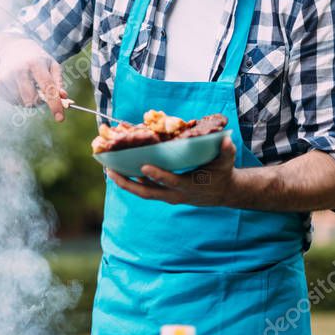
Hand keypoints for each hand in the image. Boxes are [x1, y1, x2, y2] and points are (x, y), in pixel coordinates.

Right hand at [0, 34, 67, 120]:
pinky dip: (19, 98)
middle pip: (32, 99)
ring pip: (22, 103)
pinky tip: (18, 85)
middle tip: (41, 94)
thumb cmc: (36, 59)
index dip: (54, 104)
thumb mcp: (51, 65)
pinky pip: (12, 102)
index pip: (47, 87)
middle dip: (40, 102)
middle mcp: (19, 69)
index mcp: (35, 63)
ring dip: (29, 100)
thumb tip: (63, 98)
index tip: (60, 118)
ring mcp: (6, 76)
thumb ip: (58, 82)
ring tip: (28, 85)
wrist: (11, 48)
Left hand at [105, 136, 238, 205]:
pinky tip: (119, 170)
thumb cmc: (223, 174)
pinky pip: (144, 189)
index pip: (171, 182)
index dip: (158, 175)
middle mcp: (175, 194)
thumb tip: (226, 139)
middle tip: (111, 171)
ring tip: (108, 169)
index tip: (144, 166)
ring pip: (142, 192)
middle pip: (148, 193)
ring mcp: (168, 195)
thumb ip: (226, 151)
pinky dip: (131, 181)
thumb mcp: (227, 162)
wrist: (223, 192)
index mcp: (189, 186)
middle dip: (128, 184)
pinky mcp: (164, 193)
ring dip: (125, 182)